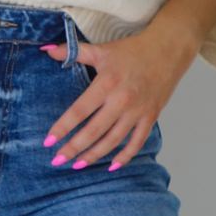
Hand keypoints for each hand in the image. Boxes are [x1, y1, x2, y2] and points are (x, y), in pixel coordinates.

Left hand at [41, 0, 215, 170]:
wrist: (168, 49)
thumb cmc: (133, 50)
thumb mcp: (101, 49)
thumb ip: (73, 52)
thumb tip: (46, 50)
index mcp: (106, 84)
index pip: (79, 111)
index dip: (63, 127)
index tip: (48, 141)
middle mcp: (121, 100)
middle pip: (93, 131)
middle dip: (74, 148)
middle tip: (58, 160)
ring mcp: (137, 111)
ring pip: (113, 140)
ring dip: (94, 155)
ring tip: (78, 165)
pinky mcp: (151, 116)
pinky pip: (137, 141)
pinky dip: (125, 155)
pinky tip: (112, 165)